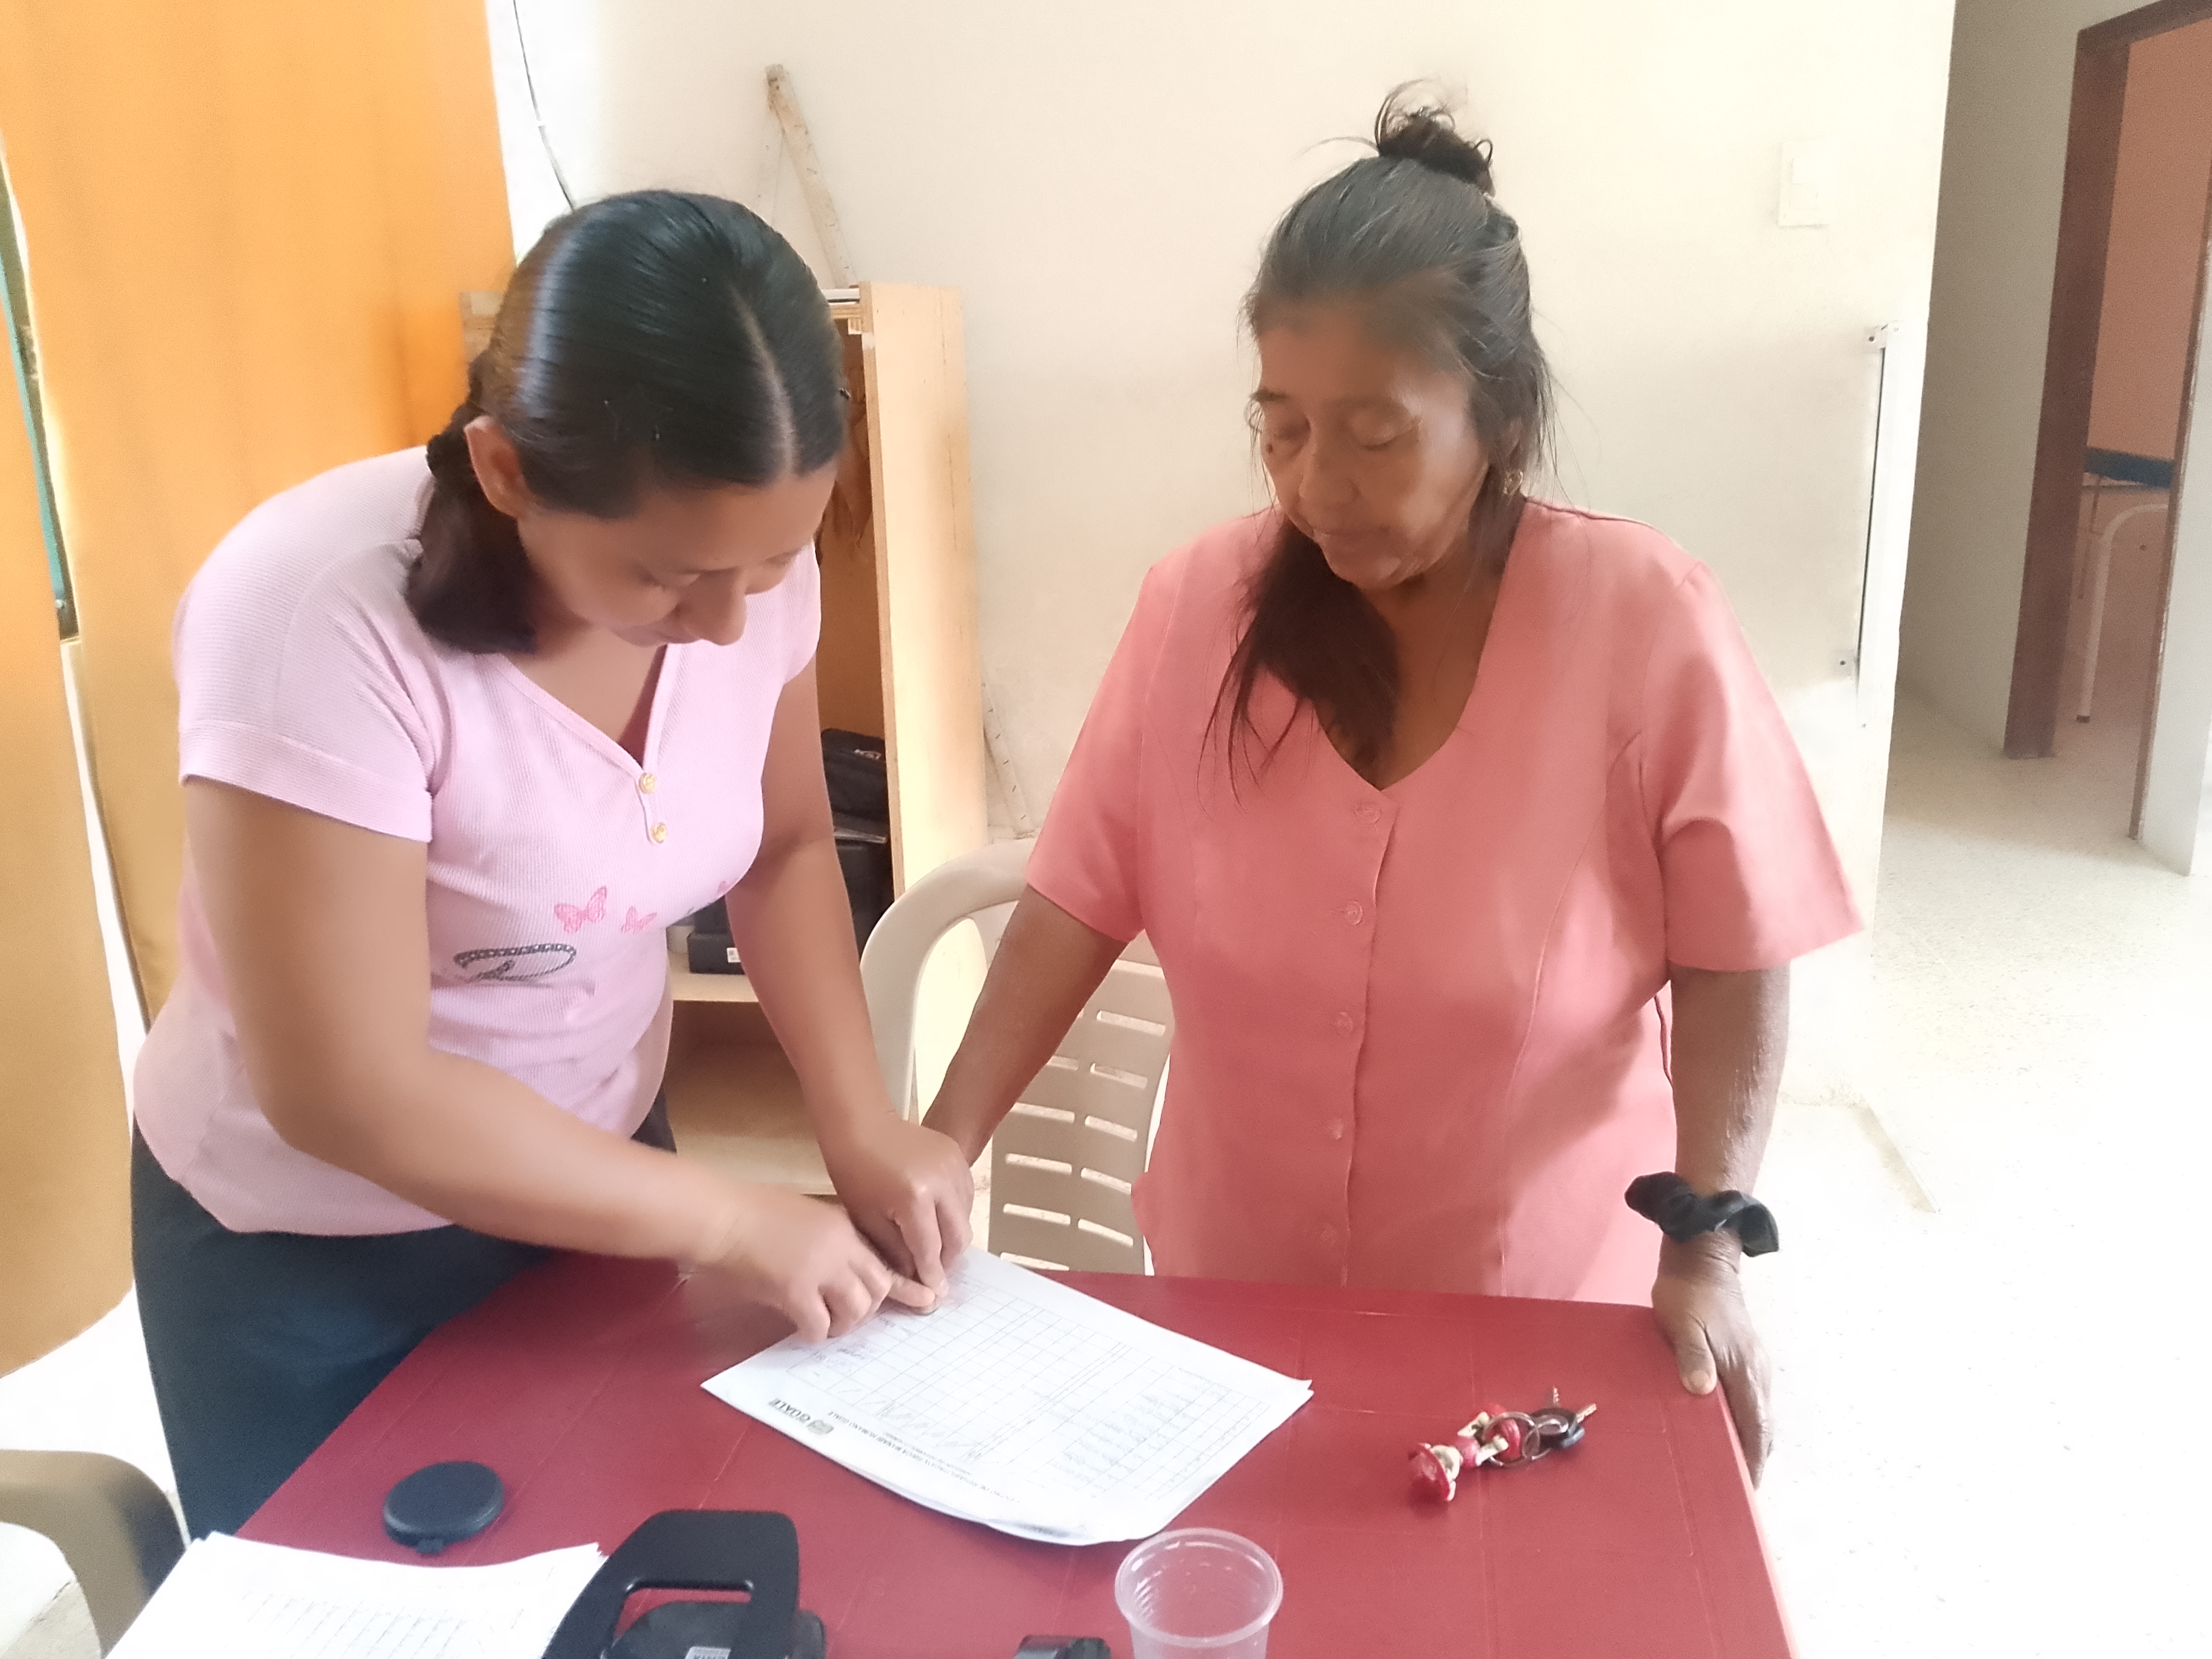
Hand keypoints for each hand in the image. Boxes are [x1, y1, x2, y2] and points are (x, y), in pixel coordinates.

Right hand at [701, 1184, 933, 1342]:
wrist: (721, 1216)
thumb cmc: (752, 1213)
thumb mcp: (805, 1217)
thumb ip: (830, 1242)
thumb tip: (843, 1274)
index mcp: (842, 1227)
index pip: (884, 1260)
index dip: (904, 1286)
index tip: (927, 1301)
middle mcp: (839, 1247)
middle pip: (877, 1289)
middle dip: (868, 1309)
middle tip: (846, 1318)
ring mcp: (819, 1269)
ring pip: (856, 1311)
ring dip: (843, 1325)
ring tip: (823, 1323)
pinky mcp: (794, 1290)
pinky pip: (819, 1326)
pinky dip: (814, 1333)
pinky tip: (801, 1328)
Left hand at [821, 1113, 973, 1297]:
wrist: (861, 1124)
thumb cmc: (854, 1172)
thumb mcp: (868, 1219)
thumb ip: (896, 1252)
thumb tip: (917, 1279)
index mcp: (915, 1199)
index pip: (930, 1249)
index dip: (931, 1275)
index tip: (934, 1296)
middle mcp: (942, 1182)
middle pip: (958, 1236)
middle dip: (947, 1260)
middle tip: (933, 1272)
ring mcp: (955, 1166)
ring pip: (965, 1217)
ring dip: (952, 1237)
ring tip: (933, 1246)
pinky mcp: (958, 1156)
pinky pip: (965, 1196)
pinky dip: (954, 1214)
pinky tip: (936, 1219)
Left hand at [1652, 1235, 1773, 1484]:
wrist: (1701, 1257)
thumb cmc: (1689, 1293)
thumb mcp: (1683, 1324)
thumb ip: (1692, 1356)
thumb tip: (1702, 1391)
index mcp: (1744, 1371)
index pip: (1755, 1429)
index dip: (1753, 1462)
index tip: (1746, 1490)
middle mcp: (1755, 1373)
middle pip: (1761, 1428)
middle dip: (1753, 1461)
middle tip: (1735, 1490)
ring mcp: (1753, 1365)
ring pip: (1756, 1414)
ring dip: (1748, 1442)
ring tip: (1729, 1468)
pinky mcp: (1743, 1357)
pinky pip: (1748, 1400)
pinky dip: (1742, 1421)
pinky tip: (1722, 1428)